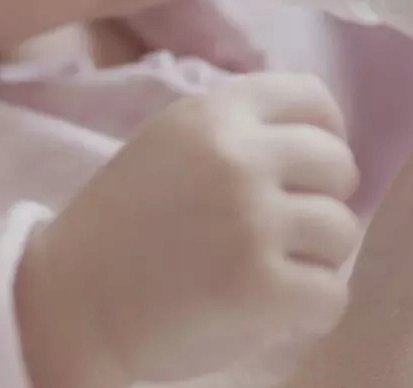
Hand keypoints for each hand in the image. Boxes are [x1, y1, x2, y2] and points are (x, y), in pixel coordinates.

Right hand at [19, 74, 361, 386]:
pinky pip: (332, 294)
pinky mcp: (260, 287)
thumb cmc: (124, 229)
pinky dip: (311, 312)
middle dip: (322, 203)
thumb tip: (325, 140)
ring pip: (343, 232)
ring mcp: (251, 221)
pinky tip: (274, 313)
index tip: (308, 173)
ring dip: (317, 260)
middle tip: (283, 234)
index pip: (313, 99)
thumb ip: (238, 131)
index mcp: (213, 114)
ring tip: (270, 273)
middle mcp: (237, 157)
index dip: (327, 136)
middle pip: (339, 167)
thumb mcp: (171, 145)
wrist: (69, 304)